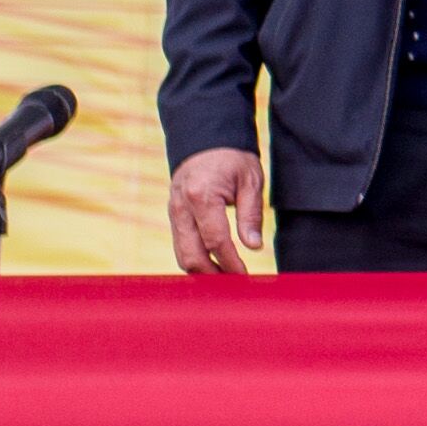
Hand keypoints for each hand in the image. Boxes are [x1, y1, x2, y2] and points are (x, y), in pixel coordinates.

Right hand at [168, 147, 264, 279]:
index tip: (244, 276)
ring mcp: (173, 214)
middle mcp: (181, 209)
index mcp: (202, 197)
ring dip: (202, 272)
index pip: (215, 241)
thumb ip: (251, 214)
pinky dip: (195, 259)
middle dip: (212, 275)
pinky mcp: (173, 217)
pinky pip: (180, 246)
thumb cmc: (232, 159)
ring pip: (181, 255)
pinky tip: (213, 267)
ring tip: (226, 279)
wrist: (204, 140)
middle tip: (235, 285)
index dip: (230, 263)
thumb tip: (253, 247)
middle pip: (191, 256)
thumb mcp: (250, 179)